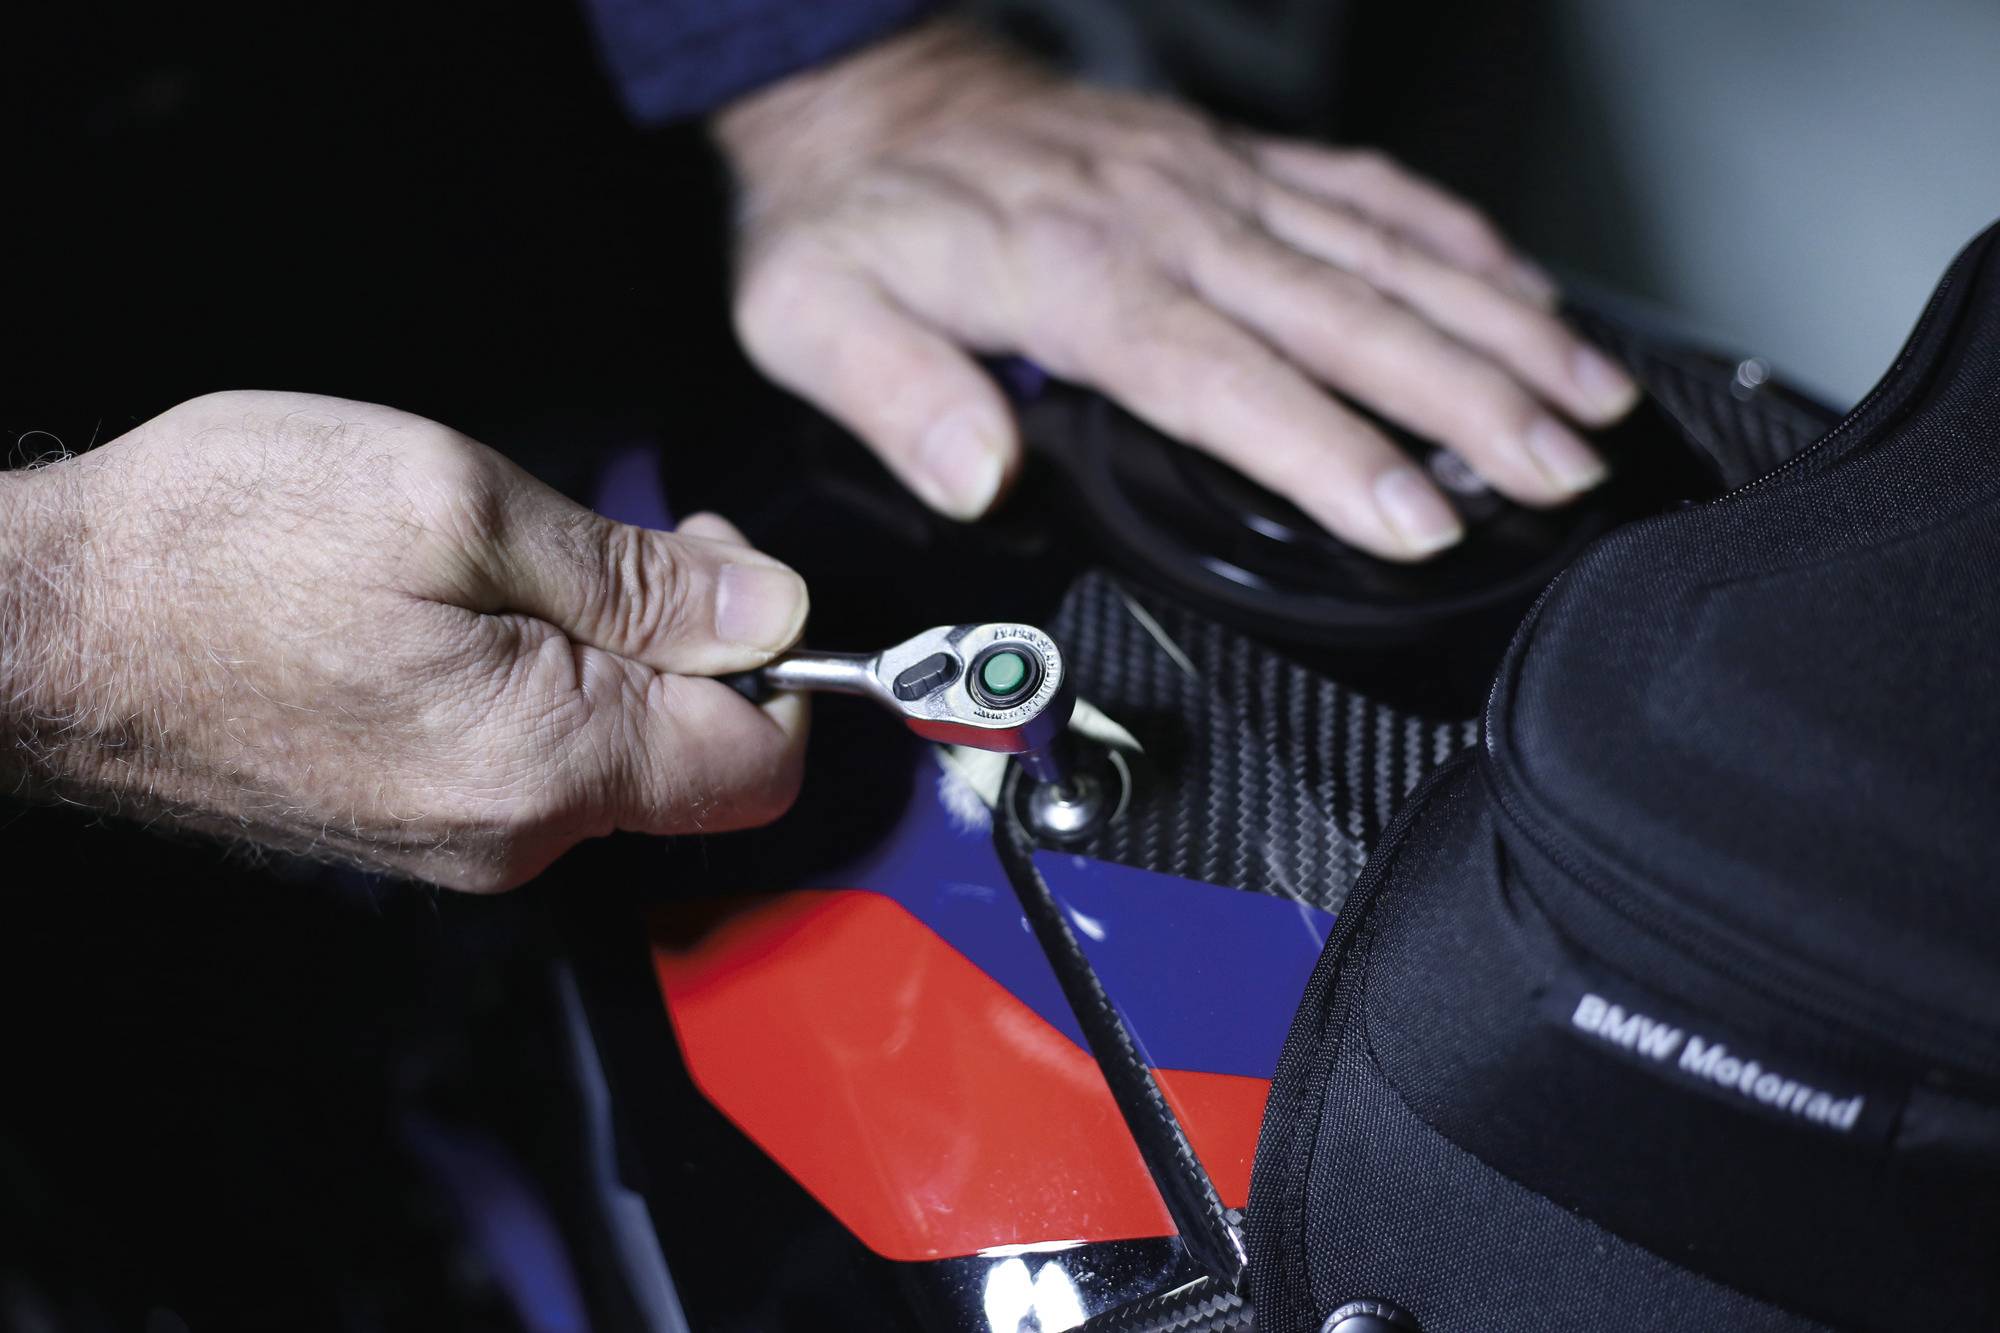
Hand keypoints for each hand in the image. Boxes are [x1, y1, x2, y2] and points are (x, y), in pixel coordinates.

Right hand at [0, 391, 808, 890]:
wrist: (43, 627)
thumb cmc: (220, 546)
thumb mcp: (455, 506)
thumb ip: (638, 576)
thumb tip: (771, 612)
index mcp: (548, 764)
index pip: (762, 766)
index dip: (785, 667)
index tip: (728, 571)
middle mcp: (514, 834)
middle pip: (693, 762)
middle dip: (690, 646)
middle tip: (609, 540)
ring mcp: (457, 840)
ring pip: (613, 757)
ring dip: (606, 657)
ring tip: (504, 565)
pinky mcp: (409, 823)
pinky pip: (535, 764)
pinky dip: (541, 684)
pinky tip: (459, 612)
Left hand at [715, 21, 1637, 560]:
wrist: (865, 98)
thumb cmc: (850, 219)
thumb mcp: (815, 316)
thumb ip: (898, 396)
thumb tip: (977, 473)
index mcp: (1078, 278)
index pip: (1226, 378)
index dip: (1328, 453)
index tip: (1415, 518)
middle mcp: (1171, 223)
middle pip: (1346, 317)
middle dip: (1468, 400)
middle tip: (1560, 473)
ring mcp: (1215, 184)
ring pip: (1385, 253)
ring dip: (1498, 326)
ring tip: (1591, 398)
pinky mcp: (1234, 162)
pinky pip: (1366, 188)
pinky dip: (1454, 236)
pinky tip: (1521, 286)